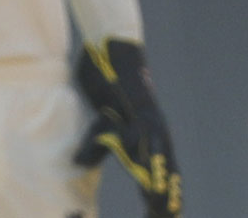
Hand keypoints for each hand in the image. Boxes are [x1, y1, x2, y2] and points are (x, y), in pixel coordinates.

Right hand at [74, 39, 181, 216]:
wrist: (110, 47)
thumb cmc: (105, 81)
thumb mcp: (98, 119)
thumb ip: (95, 144)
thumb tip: (81, 164)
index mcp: (147, 135)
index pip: (159, 172)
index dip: (160, 196)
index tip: (161, 217)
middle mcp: (155, 130)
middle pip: (166, 172)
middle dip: (166, 200)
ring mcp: (150, 119)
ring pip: (159, 160)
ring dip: (160, 186)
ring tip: (161, 211)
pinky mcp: (140, 108)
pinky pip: (144, 138)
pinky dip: (147, 160)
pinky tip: (147, 175)